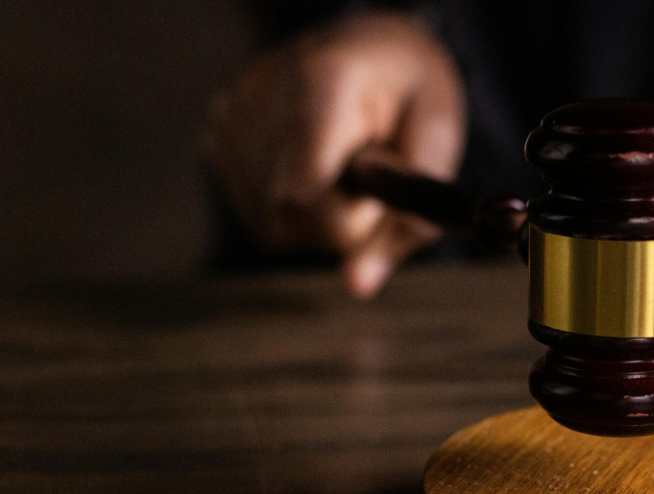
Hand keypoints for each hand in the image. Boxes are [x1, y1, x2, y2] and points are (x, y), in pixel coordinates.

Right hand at [201, 11, 465, 297]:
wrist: (371, 47)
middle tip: (369, 181)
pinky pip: (256, 213)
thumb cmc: (411, 94)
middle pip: (287, 215)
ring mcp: (232, 115)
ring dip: (316, 220)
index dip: (347, 219)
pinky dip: (292, 209)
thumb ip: (407, 218)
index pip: (305, 192)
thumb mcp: (436, 143)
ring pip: (270, 224)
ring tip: (342, 168)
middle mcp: (262, 94)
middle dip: (339, 222)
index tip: (376, 196)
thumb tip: (357, 286)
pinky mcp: (217, 135)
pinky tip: (313, 169)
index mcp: (324, 82)